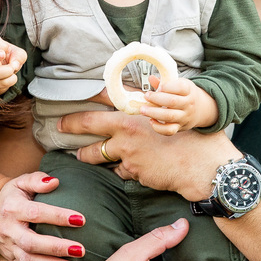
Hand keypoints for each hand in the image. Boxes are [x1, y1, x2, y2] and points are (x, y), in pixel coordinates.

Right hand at [0, 35, 26, 94]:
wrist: (4, 74)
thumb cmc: (10, 59)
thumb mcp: (18, 53)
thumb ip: (19, 56)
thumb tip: (15, 65)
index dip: (1, 45)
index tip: (7, 49)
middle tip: (3, 55)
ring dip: (7, 71)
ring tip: (13, 69)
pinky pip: (2, 83)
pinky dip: (11, 80)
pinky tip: (12, 76)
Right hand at [0, 172, 88, 260]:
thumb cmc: (12, 195)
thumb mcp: (21, 182)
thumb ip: (37, 180)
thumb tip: (55, 182)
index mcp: (12, 208)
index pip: (35, 213)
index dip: (58, 216)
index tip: (81, 219)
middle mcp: (9, 230)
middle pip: (32, 243)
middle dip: (57, 248)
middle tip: (81, 250)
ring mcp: (8, 246)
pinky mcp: (11, 258)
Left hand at [62, 109, 236, 200]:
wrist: (200, 166)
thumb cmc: (191, 137)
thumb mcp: (171, 113)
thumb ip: (153, 102)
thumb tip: (148, 87)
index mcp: (134, 113)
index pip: (105, 97)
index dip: (90, 94)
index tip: (78, 94)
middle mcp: (126, 133)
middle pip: (88, 125)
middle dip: (71, 124)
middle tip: (60, 125)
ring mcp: (127, 155)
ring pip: (97, 154)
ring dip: (87, 154)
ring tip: (79, 155)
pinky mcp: (132, 173)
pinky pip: (119, 170)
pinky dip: (120, 168)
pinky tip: (126, 166)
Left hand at [139, 76, 217, 133]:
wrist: (200, 109)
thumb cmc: (184, 94)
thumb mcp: (179, 85)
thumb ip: (164, 82)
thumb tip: (151, 78)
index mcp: (189, 90)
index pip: (180, 87)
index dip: (168, 87)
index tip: (158, 87)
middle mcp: (188, 104)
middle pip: (172, 101)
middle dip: (156, 99)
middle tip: (146, 96)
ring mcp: (184, 117)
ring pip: (169, 116)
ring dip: (154, 113)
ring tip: (143, 109)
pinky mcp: (180, 127)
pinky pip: (169, 130)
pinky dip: (158, 127)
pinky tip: (151, 121)